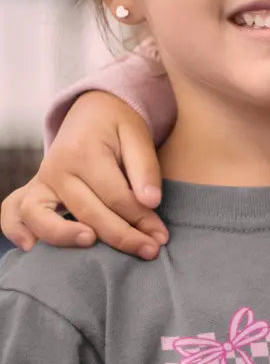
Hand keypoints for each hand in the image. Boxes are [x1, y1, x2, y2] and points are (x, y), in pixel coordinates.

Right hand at [0, 91, 167, 258]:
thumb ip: (146, 169)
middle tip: (150, 251)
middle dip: (121, 236)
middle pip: (87, 212)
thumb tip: (151, 202)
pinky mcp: (33, 190)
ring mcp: (41, 181)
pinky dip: (16, 230)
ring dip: (64, 236)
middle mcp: (57, 168)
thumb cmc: (119, 127)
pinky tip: (32, 248)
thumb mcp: (138, 136)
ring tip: (91, 245)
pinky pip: (13, 211)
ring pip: (42, 216)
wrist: (92, 112)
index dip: (142, 219)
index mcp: (84, 152)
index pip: (116, 197)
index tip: (161, 236)